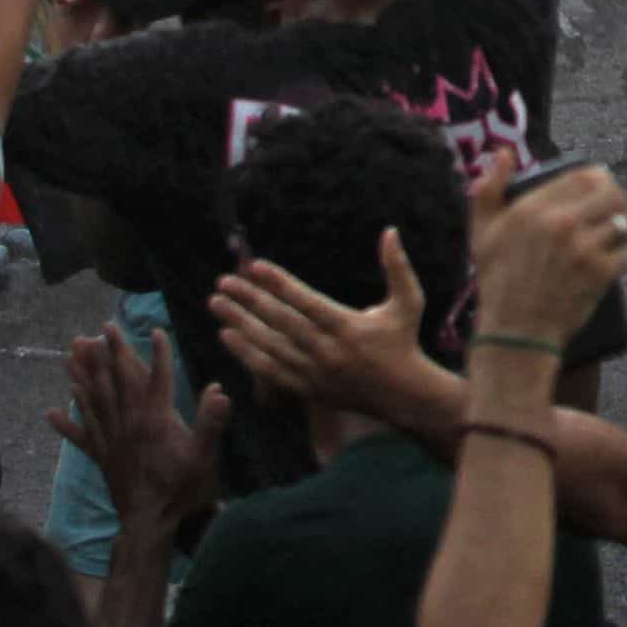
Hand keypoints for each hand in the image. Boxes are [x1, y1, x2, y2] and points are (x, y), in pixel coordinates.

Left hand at [52, 323, 226, 526]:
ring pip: (94, 401)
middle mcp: (129, 425)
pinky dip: (67, 422)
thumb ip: (210, 423)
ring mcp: (111, 441)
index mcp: (155, 421)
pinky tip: (53, 411)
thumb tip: (219, 390)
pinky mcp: (102, 458)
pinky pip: (81, 436)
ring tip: (73, 353)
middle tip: (102, 328)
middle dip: (112, 352)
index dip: (157, 354)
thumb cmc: (182, 491)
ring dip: (84, 375)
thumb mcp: (204, 458)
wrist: (150, 525)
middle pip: (119, 382)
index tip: (155, 330)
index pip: (156, 379)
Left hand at [211, 233, 429, 415]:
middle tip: (223, 282)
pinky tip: (227, 335)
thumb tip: (390, 230)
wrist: (402, 395)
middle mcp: (327, 350)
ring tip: (217, 304)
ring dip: (240, 323)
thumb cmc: (404, 342)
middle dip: (248, 300)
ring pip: (268, 346)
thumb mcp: (409, 301)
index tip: (255, 266)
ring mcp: (314, 372)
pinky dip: (246, 353)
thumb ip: (398, 266)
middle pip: (279, 322)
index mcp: (348, 326)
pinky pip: (269, 370)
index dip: (279, 283)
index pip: (305, 301)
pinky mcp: (306, 388)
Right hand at [474, 154, 626, 348]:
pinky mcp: (600, 273)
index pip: (584, 176)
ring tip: (613, 234)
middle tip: (614, 209)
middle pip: (612, 193)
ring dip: (621, 228)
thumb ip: (490, 189)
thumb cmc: (497, 282)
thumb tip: (502, 152)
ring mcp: (583, 248)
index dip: (597, 180)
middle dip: (617, 199)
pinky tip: (608, 263)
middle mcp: (561, 223)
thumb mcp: (482, 233)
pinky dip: (620, 258)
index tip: (598, 188)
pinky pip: (625, 254)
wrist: (515, 332)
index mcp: (533, 208)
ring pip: (623, 222)